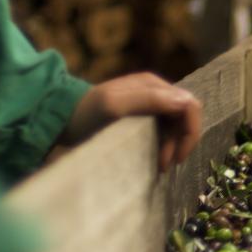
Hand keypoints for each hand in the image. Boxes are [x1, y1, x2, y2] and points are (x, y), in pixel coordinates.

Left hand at [64, 72, 202, 171]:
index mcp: (153, 85)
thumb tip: (186, 103)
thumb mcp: (115, 105)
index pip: (189, 105)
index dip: (190, 131)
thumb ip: (149, 101)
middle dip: (182, 141)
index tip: (178, 156)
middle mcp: (156, 91)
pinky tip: (156, 158)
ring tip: (160, 166)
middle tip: (167, 164)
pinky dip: (165, 145)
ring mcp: (150, 103)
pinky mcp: (142, 116)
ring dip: (173, 146)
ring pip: (176, 125)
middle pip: (185, 116)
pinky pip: (165, 130)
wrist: (60, 119)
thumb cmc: (86, 113)